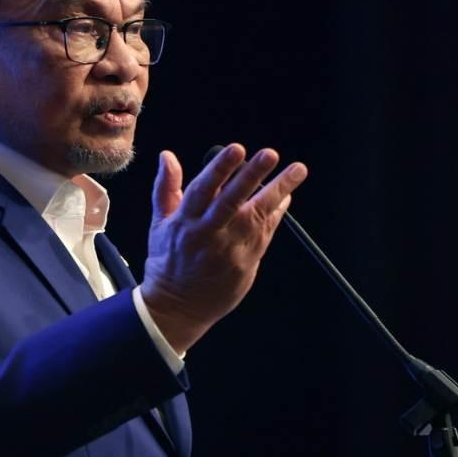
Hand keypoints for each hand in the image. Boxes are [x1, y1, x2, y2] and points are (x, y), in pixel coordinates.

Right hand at [140, 143, 307, 353]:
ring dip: (279, 190)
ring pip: (257, 215)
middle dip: (252, 175)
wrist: (179, 306)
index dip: (220, 169)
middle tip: (270, 154)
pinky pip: (266, 232)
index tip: (236, 150)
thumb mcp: (160, 223)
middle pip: (233, 200)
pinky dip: (277, 213)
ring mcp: (230, 248)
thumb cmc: (169, 261)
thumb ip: (166, 187)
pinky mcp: (247, 261)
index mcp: (186, 221)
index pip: (202, 190)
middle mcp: (209, 233)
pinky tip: (287, 196)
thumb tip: (168, 156)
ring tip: (297, 171)